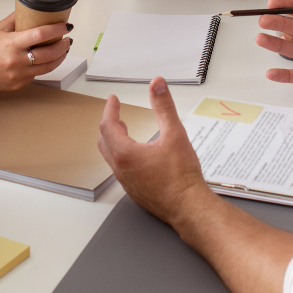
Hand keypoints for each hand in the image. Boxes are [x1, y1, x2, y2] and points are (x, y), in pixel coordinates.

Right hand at [0, 14, 71, 94]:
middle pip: (50, 54)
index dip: (57, 30)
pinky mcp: (18, 85)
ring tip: (62, 50)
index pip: (41, 34)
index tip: (67, 26)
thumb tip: (30, 9)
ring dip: (59, 58)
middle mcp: (17, 61)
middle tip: (68, 39)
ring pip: (47, 67)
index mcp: (12, 44)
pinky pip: (36, 75)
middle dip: (63, 46)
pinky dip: (43, 67)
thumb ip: (15, 19)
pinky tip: (45, 60)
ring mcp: (18, 75)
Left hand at [98, 77, 208, 224]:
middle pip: (104, 141)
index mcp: (126, 154)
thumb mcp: (175, 133)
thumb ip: (164, 106)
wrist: (189, 207)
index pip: (108, 125)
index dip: (110, 109)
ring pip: (111, 156)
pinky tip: (137, 153)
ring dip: (114, 140)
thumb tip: (157, 85)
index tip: (113, 100)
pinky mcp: (135, 191)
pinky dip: (122, 154)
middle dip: (108, 124)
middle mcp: (121, 169)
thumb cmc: (182, 177)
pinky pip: (121, 169)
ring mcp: (127, 182)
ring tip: (124, 130)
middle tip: (115, 113)